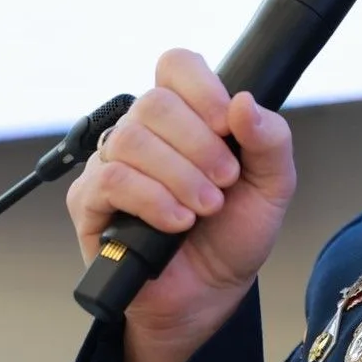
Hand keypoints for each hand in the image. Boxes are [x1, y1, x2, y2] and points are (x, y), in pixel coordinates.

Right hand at [66, 48, 296, 361]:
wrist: (210, 294)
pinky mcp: (90, 201)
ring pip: (131, 140)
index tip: (226, 125)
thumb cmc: (234, 234)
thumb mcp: (272, 185)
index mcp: (186, 115)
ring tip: (205, 208)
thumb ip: (270, 139)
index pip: (176, 66)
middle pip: (155, 102)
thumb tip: (244, 101)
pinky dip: (152, 200)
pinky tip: (176, 221)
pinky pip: (110, 179)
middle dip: (199, 145)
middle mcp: (144, 131)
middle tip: (226, 181)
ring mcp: (112, 162)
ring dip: (179, 176)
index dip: (202, 88)